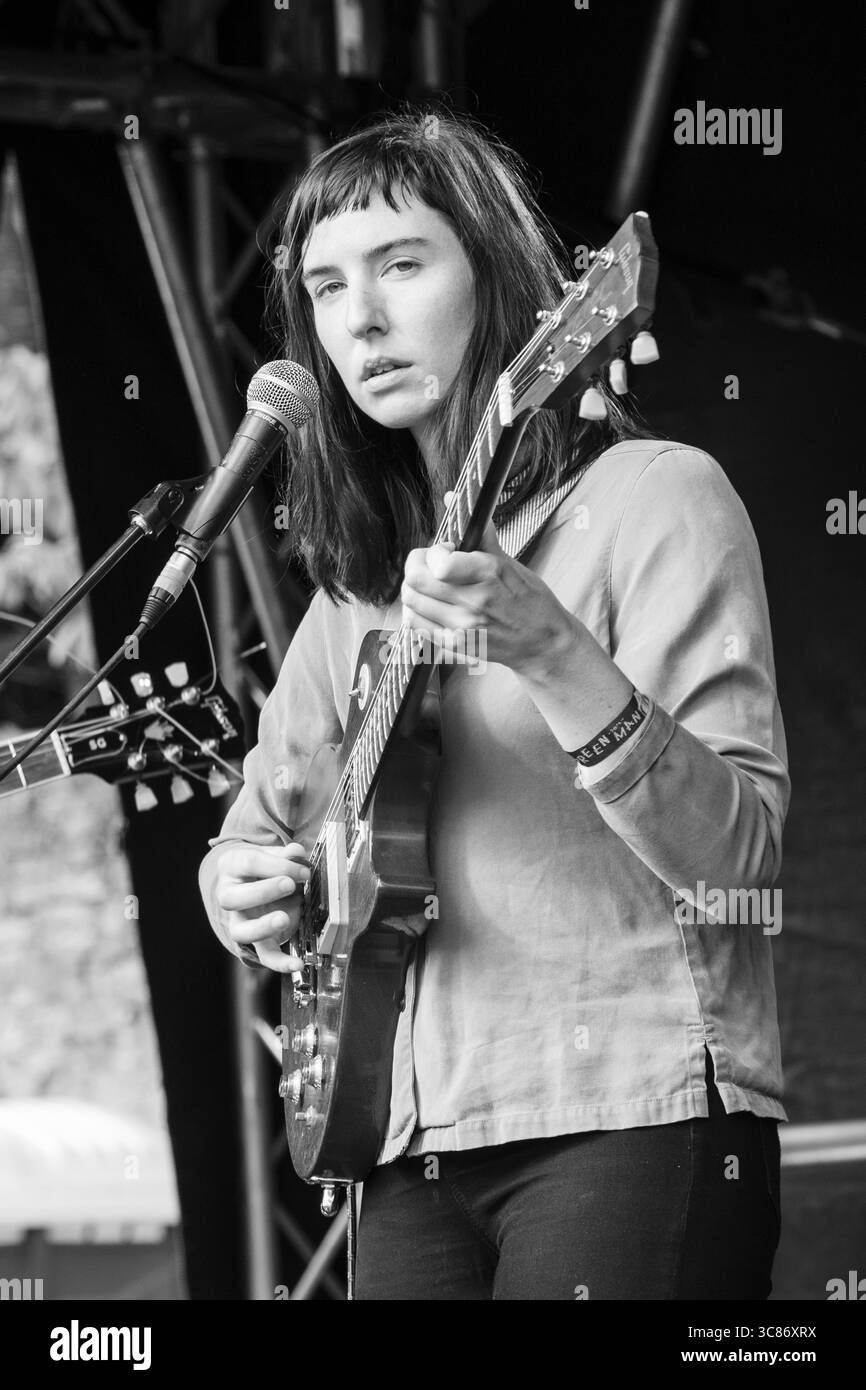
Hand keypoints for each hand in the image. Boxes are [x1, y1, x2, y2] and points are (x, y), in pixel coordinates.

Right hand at [214, 842, 310, 972]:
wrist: (254, 880)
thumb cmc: (265, 865)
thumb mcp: (273, 853)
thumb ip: (286, 854)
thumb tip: (296, 852)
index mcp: (231, 866)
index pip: (248, 863)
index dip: (277, 865)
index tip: (303, 869)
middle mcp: (228, 895)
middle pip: (232, 898)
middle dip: (263, 891)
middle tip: (290, 885)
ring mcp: (239, 920)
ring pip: (241, 931)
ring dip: (262, 927)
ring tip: (283, 919)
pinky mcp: (256, 940)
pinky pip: (263, 955)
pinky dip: (280, 962)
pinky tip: (297, 964)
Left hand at [400, 491, 579, 676]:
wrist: (544, 643)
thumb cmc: (530, 601)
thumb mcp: (510, 563)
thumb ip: (479, 534)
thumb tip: (453, 498)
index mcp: (488, 575)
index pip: (437, 562)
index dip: (433, 552)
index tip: (445, 552)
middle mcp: (472, 603)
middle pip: (415, 580)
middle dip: (417, 566)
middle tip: (430, 566)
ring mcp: (461, 628)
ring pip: (410, 601)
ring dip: (415, 588)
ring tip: (432, 587)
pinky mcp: (454, 647)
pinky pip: (415, 625)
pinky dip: (416, 612)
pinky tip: (433, 607)